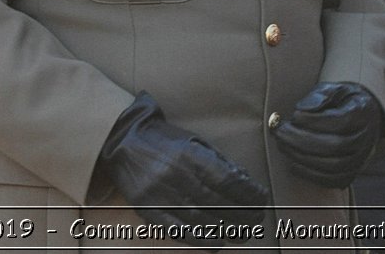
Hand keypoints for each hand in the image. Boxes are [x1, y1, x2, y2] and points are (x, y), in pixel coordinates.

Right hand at [93, 91, 267, 246]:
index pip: (226, 179)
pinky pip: (175, 228)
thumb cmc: (164, 140)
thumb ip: (217, 160)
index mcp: (190, 156)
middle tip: (257, 220)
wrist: (123, 141)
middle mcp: (177, 176)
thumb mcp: (194, 142)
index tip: (261, 198)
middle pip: (216, 201)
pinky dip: (197, 238)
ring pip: (200, 218)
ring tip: (243, 233)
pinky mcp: (149, 209)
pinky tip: (215, 244)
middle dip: (241, 212)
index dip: (247, 191)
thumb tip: (243, 179)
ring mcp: (162, 195)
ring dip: (225, 228)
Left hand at [273, 82, 381, 188]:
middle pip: (335, 146)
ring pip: (332, 166)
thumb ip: (320, 95)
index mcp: (364, 114)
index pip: (341, 122)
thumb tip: (301, 109)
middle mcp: (366, 139)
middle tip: (280, 132)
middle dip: (302, 140)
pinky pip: (329, 180)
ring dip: (302, 157)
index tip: (294, 115)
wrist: (361, 119)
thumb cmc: (342, 102)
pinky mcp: (350, 175)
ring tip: (282, 145)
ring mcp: (360, 160)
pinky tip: (292, 161)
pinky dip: (308, 173)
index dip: (315, 121)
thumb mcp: (334, 89)